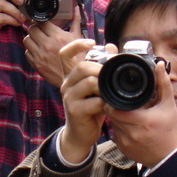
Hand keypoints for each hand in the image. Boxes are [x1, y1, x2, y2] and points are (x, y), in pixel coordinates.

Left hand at [24, 6, 84, 86]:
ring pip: (26, 40)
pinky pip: (26, 52)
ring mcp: (40, 55)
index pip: (41, 22)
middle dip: (35, 29)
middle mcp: (47, 44)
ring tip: (38, 41)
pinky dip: (31, 51)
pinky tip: (38, 51)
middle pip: (31, 29)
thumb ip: (75, 21)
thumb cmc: (78, 57)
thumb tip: (77, 8)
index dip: (41, 22)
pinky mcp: (36, 64)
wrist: (75, 77)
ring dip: (31, 39)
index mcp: (57, 36)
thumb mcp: (78, 37)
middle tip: (40, 32)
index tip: (43, 24)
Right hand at [58, 39, 116, 162]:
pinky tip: (107, 106)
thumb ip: (102, 67)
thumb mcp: (96, 86)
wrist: (80, 133)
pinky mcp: (75, 110)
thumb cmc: (90, 108)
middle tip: (112, 75)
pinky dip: (105, 102)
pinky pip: (93, 101)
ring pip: (88, 82)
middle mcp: (66, 84)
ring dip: (104, 86)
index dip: (77, 45)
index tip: (92, 42)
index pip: (65, 54)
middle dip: (101, 68)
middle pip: (81, 66)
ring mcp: (69, 97)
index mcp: (70, 75)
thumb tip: (111, 47)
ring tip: (110, 92)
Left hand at [105, 61, 176, 167]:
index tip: (116, 95)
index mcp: (142, 121)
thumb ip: (163, 84)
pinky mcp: (123, 149)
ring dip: (115, 118)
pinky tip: (127, 125)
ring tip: (124, 112)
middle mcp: (132, 133)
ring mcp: (126, 143)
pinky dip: (118, 129)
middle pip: (111, 115)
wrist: (170, 157)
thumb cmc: (170, 130)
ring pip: (112, 125)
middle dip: (113, 108)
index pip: (115, 108)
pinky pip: (114, 135)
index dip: (112, 101)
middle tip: (119, 102)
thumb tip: (160, 65)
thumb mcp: (168, 106)